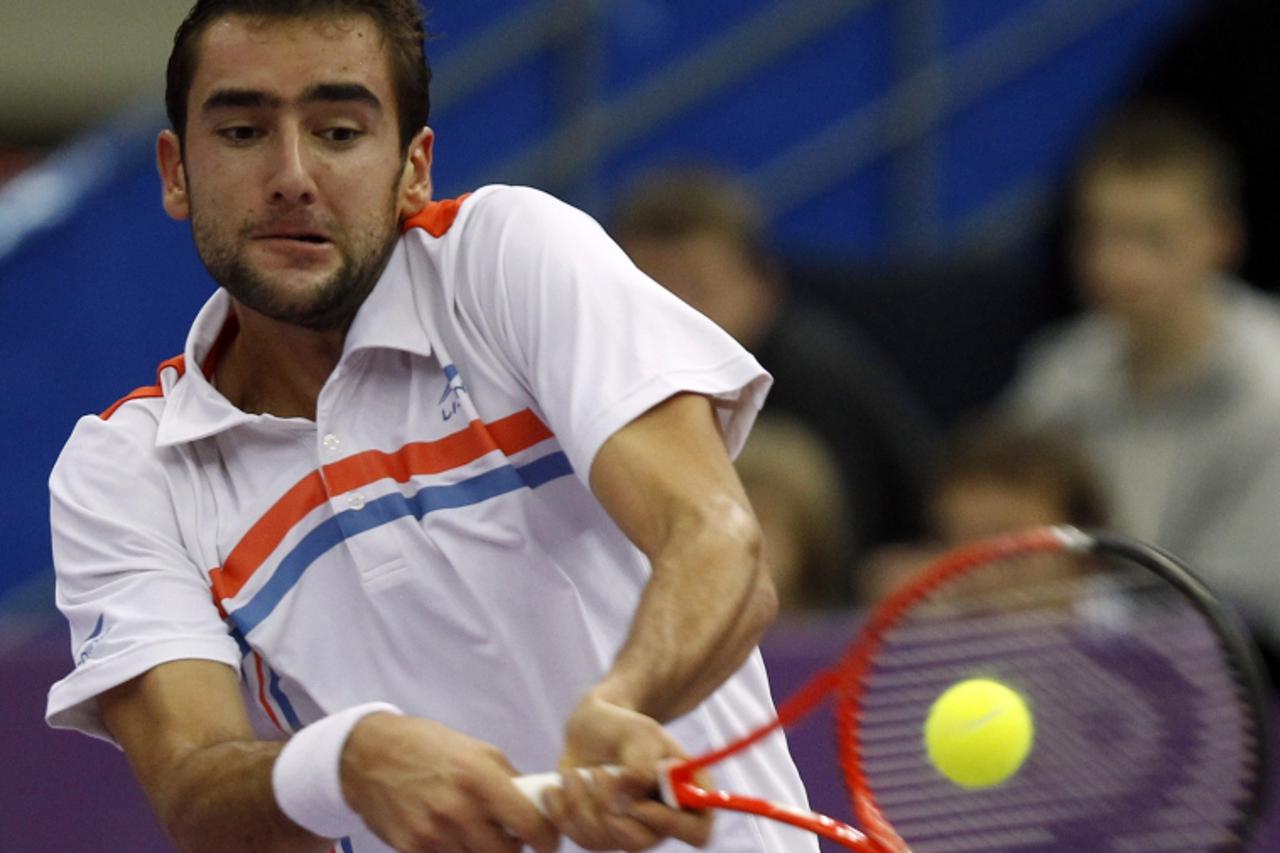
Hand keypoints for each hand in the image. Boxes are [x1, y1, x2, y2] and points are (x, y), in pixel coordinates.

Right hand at [339, 712, 557, 852]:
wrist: (368, 755)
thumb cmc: (428, 747)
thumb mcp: (477, 750)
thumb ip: (509, 780)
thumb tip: (538, 806)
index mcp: (479, 778)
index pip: (529, 825)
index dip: (546, 839)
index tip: (548, 841)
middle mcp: (457, 809)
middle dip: (515, 849)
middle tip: (511, 837)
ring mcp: (432, 834)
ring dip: (484, 851)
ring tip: (476, 830)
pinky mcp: (410, 850)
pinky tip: (452, 836)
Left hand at [543, 689, 712, 849]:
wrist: (595, 728)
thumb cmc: (627, 728)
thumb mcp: (640, 733)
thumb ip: (643, 764)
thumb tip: (632, 797)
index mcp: (688, 795)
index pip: (696, 830)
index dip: (670, 824)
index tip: (638, 803)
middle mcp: (661, 821)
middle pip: (640, 842)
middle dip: (610, 808)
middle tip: (599, 773)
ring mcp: (629, 830)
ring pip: (606, 838)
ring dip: (582, 802)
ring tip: (574, 772)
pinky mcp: (600, 834)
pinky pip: (582, 838)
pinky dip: (564, 812)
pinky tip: (557, 788)